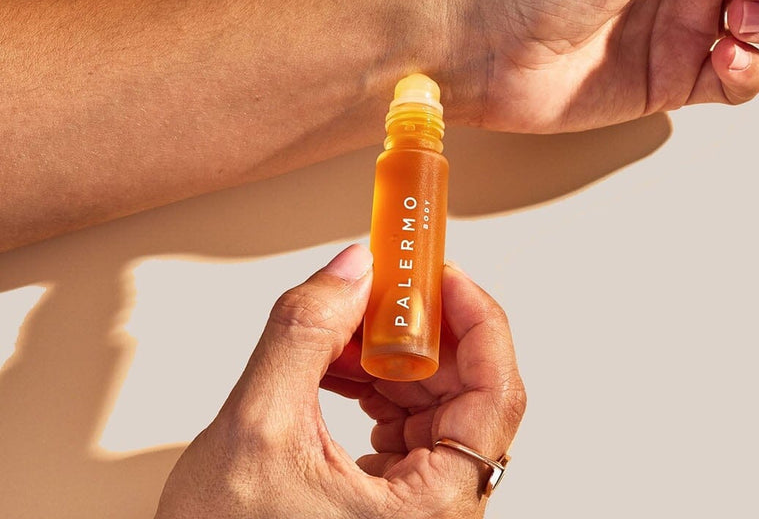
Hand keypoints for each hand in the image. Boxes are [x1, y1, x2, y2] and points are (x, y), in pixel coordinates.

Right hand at [155, 245, 525, 518]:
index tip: (441, 274)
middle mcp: (438, 511)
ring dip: (393, 355)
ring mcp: (418, 507)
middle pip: (467, 392)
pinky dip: (376, 383)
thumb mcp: (258, 423)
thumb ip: (307, 333)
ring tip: (343, 332)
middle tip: (386, 289)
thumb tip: (353, 268)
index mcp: (430, 509)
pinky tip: (337, 365)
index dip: (477, 321)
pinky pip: (408, 424)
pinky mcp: (395, 501)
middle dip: (421, 332)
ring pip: (436, 403)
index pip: (496, 396)